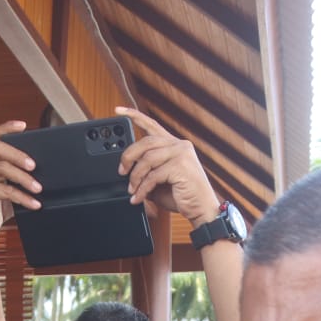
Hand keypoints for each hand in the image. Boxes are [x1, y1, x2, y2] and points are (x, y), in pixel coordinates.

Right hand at [0, 121, 42, 238]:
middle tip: (34, 165)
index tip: (23, 126)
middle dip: (18, 154)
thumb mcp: (11, 186)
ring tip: (38, 188)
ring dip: (23, 177)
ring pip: (2, 168)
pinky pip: (5, 191)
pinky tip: (34, 203)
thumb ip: (20, 175)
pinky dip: (23, 197)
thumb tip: (46, 172)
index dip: (8, 128)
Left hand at [116, 106, 220, 225]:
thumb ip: (147, 171)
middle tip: (121, 172)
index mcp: (175, 144)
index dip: (134, 115)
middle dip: (128, 157)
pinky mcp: (180, 166)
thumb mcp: (159, 181)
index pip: (152, 124)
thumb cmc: (183, 196)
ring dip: (135, 177)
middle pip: (145, 142)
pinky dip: (142, 189)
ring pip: (147, 159)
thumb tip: (127, 171)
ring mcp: (181, 154)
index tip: (118, 110)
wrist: (202, 210)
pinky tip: (138, 197)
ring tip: (132, 190)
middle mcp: (179, 145)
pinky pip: (153, 176)